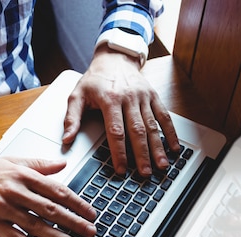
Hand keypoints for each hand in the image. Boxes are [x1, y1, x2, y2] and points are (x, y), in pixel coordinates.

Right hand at [0, 157, 96, 236]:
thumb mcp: (9, 163)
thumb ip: (37, 164)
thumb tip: (61, 164)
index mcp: (22, 175)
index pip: (56, 189)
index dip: (76, 202)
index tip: (90, 212)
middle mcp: (15, 191)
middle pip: (51, 208)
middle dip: (74, 221)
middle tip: (90, 231)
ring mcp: (3, 208)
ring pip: (36, 225)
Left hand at [62, 45, 179, 175]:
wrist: (115, 58)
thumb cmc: (95, 79)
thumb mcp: (77, 95)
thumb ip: (71, 118)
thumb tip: (67, 140)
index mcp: (110, 99)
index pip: (116, 131)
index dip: (119, 152)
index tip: (121, 169)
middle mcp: (129, 98)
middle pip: (137, 130)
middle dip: (142, 154)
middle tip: (145, 173)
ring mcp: (144, 97)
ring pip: (153, 125)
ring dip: (158, 147)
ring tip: (161, 165)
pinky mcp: (153, 96)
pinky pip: (164, 116)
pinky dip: (170, 133)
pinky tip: (174, 148)